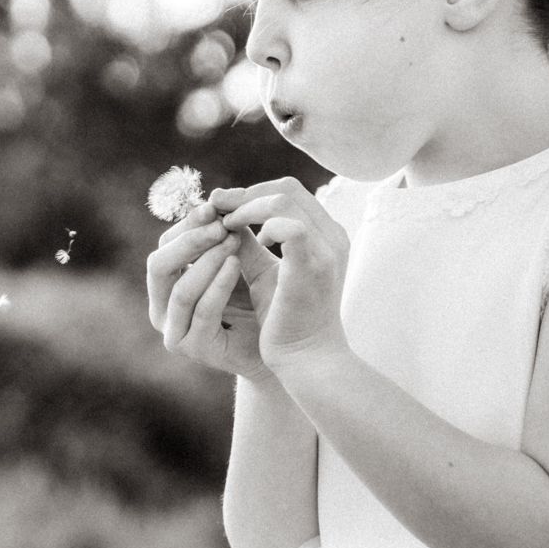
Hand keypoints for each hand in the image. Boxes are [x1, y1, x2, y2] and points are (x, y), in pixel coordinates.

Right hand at [146, 202, 271, 380]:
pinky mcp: (194, 348)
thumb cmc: (257, 301)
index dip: (187, 223)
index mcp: (166, 284)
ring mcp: (175, 331)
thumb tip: (217, 195)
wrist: (282, 348)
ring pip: (179, 289)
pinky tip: (236, 265)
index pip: (165, 245)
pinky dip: (218, 284)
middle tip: (220, 223)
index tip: (215, 205)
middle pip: (158, 264)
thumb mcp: (239, 260)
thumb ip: (226, 234)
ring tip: (232, 240)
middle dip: (190, 240)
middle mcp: (162, 308)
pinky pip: (202, 310)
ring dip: (206, 260)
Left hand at [209, 178, 350, 368]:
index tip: (223, 205)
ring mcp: (325, 250)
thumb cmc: (288, 317)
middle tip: (216, 208)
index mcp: (326, 234)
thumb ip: (250, 243)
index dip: (252, 192)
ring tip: (226, 226)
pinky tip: (243, 244)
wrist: (308, 358)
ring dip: (246, 209)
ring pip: (283, 201)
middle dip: (244, 195)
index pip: (290, 191)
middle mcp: (332, 236)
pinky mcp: (311, 268)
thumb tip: (223, 217)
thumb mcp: (266, 271)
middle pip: (286, 189)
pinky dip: (260, 227)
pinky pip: (289, 229)